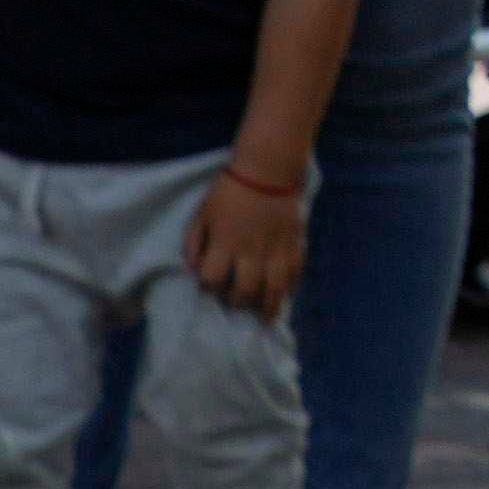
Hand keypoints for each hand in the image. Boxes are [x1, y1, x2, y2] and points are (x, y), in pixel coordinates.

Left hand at [189, 168, 310, 319]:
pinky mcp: (296, 243)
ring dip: (269, 307)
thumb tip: (192, 270)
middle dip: (238, 303)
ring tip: (265, 319)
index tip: (210, 289)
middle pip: (245, 290)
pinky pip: (296, 271)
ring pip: (274, 288)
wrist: (269, 169)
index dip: (209, 288)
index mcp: (225, 244)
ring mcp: (276, 249)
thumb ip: (194, 242)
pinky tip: (285, 294)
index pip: (212, 279)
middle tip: (236, 304)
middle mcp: (251, 252)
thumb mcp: (202, 214)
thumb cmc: (230, 191)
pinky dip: (291, 286)